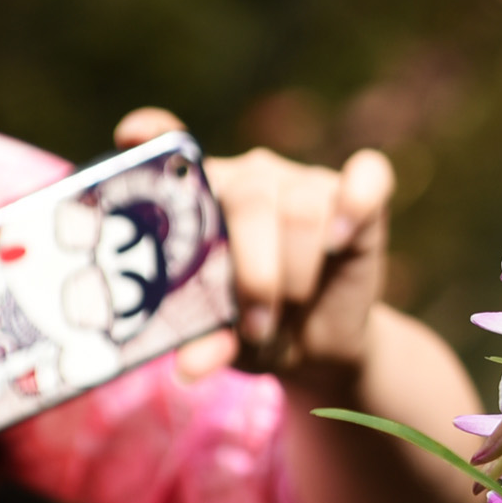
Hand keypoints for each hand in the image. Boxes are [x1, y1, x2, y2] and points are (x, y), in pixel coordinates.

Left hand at [116, 109, 396, 387]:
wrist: (318, 346)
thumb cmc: (255, 331)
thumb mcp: (225, 343)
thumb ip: (207, 343)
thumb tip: (191, 366)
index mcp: (201, 201)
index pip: (170, 148)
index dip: (153, 136)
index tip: (133, 136)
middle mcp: (250, 178)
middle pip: (252, 200)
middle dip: (255, 272)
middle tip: (256, 324)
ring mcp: (304, 181)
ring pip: (304, 210)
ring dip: (298, 273)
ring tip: (291, 311)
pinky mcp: (360, 194)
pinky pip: (368, 178)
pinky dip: (355, 205)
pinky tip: (340, 239)